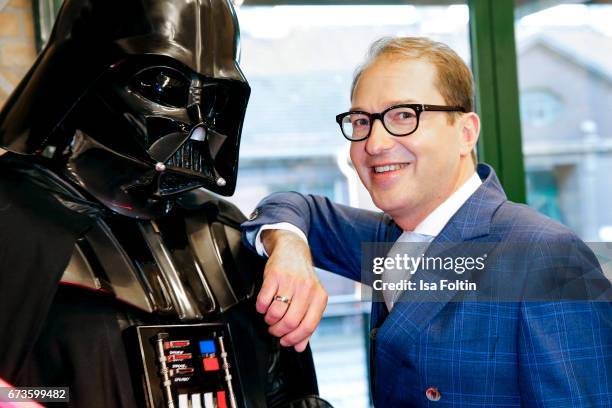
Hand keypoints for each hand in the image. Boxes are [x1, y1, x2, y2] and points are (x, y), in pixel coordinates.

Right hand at [256, 230, 327, 351]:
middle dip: (278, 331)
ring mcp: (291, 282)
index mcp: (319, 297)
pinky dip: (261, 308)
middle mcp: (307, 289)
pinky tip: (264, 305)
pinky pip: (264, 301)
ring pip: (276, 313)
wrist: (293, 251)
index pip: (308, 326)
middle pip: (290, 322)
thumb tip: (300, 346)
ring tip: (270, 316)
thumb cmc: (302, 278)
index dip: (294, 339)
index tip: (285, 341)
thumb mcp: (311, 299)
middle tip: (274, 329)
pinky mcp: (275, 276)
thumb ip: (307, 323)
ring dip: (269, 320)